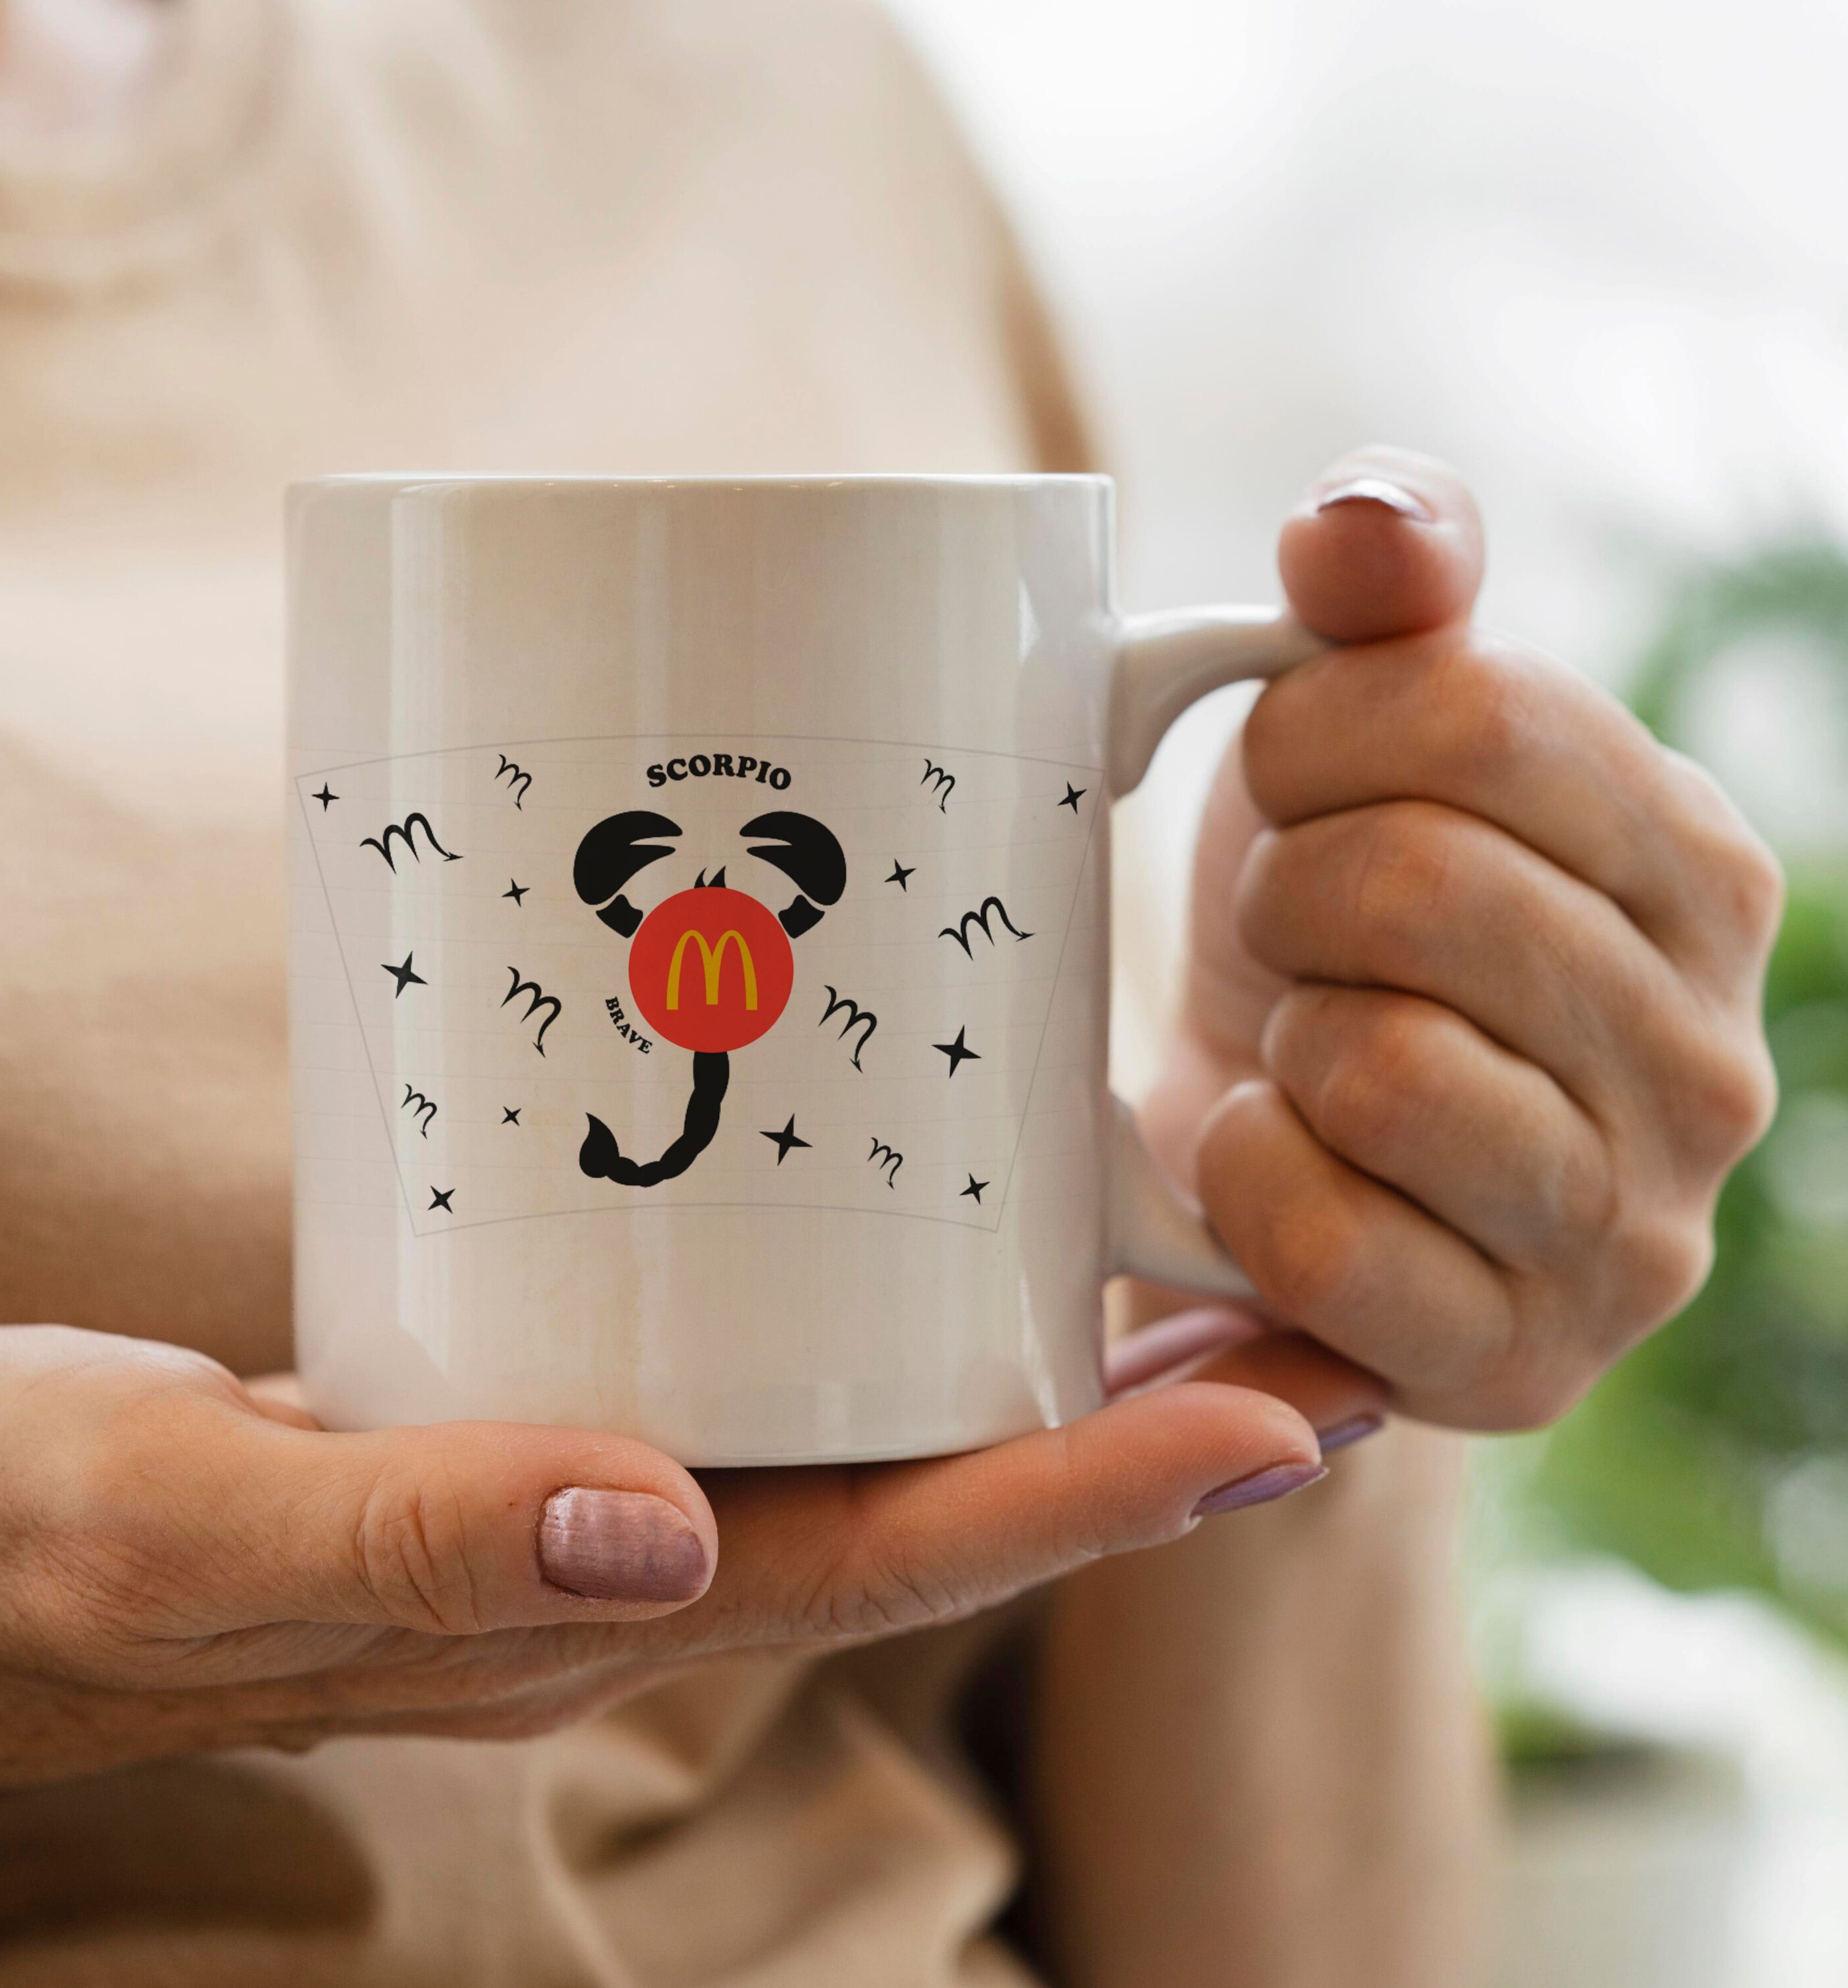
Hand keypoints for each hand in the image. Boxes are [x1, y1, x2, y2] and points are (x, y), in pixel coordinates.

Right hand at [0, 1324, 1321, 1802]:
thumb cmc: (15, 1539)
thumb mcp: (163, 1528)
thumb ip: (388, 1534)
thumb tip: (643, 1527)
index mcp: (559, 1617)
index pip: (882, 1563)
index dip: (1089, 1501)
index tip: (1283, 1421)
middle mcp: (614, 1568)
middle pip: (931, 1509)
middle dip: (1142, 1439)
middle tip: (1335, 1328)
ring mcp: (585, 1498)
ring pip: (873, 1446)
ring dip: (1052, 1381)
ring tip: (1221, 1276)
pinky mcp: (535, 1414)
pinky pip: (765, 1375)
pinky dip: (896, 1319)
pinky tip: (956, 1236)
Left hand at [1138, 446, 1780, 1430]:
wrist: (1285, 1143)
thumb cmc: (1325, 924)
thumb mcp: (1357, 733)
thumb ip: (1390, 585)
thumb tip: (1358, 525)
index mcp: (1700, 866)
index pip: (1481, 717)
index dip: (1312, 735)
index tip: (1284, 782)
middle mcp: (1709, 1058)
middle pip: (1418, 889)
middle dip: (1286, 892)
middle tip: (1285, 930)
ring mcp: (1629, 1231)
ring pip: (1382, 1069)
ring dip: (1281, 1039)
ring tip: (1300, 1046)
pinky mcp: (1516, 1359)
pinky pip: (1326, 1241)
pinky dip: (1248, 1177)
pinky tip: (1274, 1154)